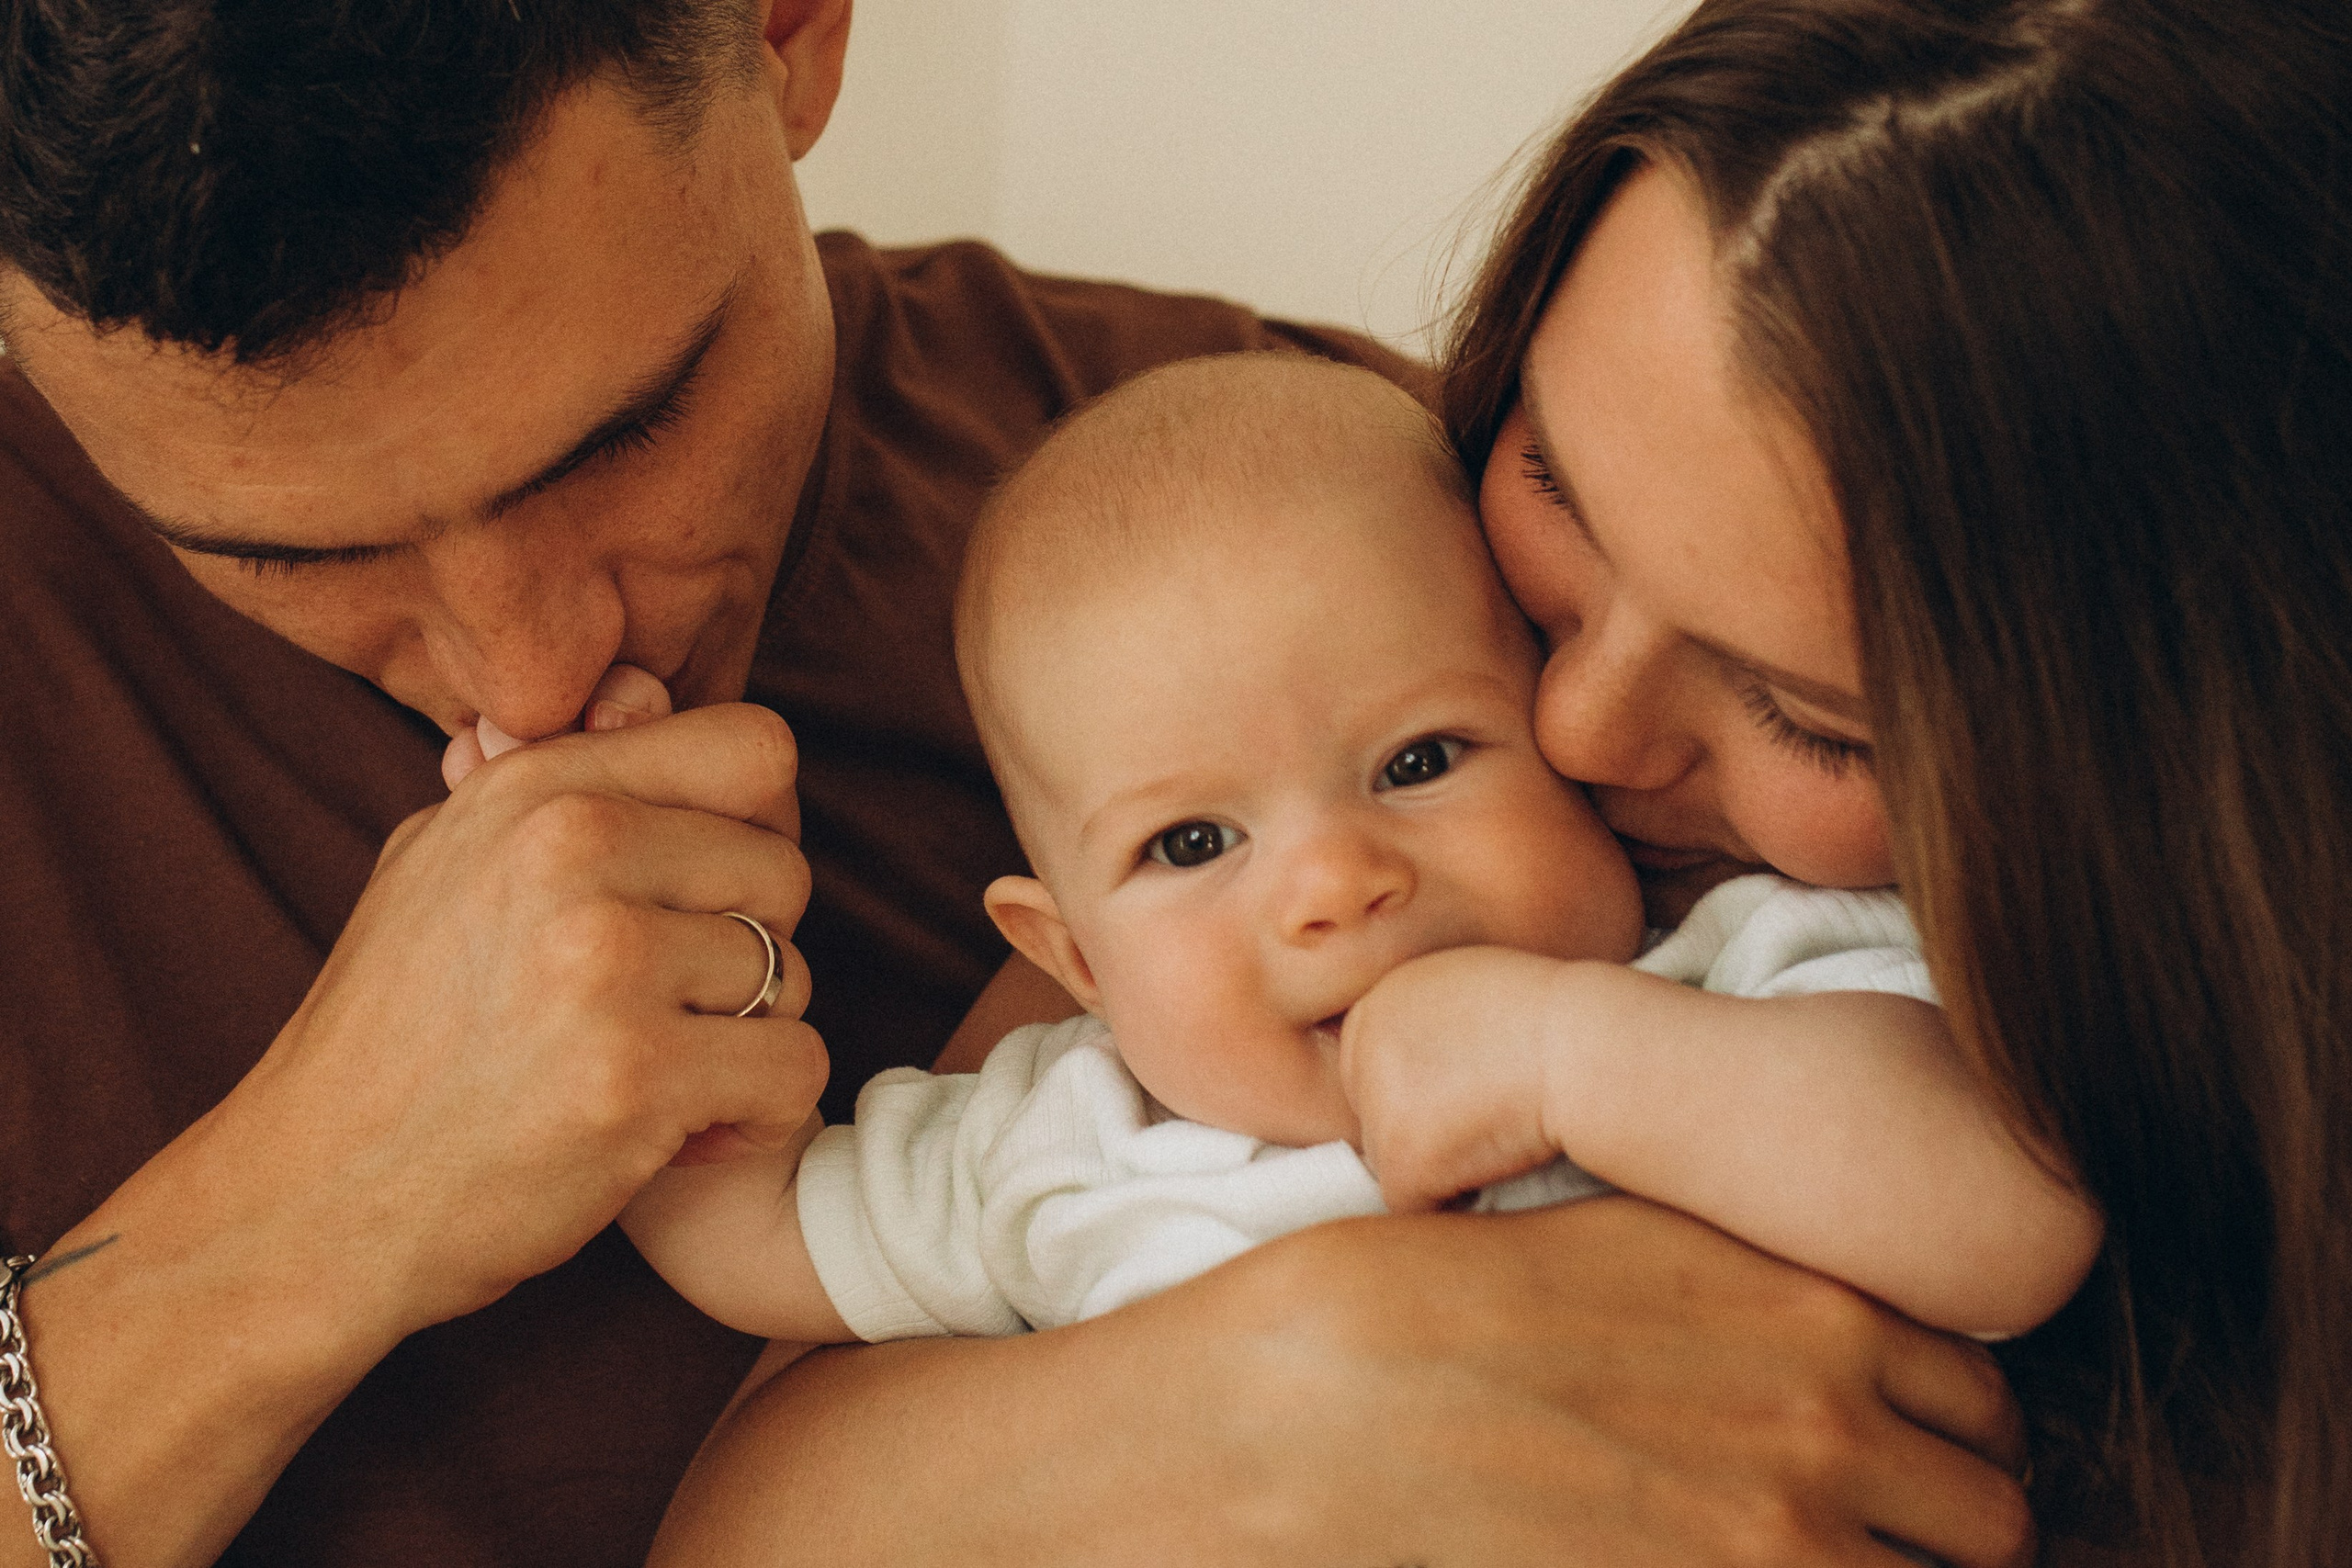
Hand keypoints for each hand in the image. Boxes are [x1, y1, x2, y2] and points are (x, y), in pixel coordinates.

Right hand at [210, 685, 826, 1339]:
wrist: (318, 1196)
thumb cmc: (392, 1033)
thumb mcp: (439, 861)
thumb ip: (546, 778)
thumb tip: (636, 692)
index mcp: (538, 786)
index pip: (756, 749)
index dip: (756, 827)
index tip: (703, 895)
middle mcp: (572, 851)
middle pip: (786, 872)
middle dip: (751, 950)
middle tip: (668, 1010)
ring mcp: (604, 961)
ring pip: (795, 975)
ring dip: (747, 1039)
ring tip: (657, 1071)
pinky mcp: (636, 1074)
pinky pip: (795, 1068)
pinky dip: (758, 1113)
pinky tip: (682, 1132)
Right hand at [660, 1199, 2032, 1566]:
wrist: (1264, 1430)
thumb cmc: (1384, 1318)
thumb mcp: (1556, 1244)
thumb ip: (1698, 1276)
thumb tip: (1802, 1320)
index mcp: (1779, 1289)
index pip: (1972, 1376)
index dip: (1937, 1415)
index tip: (1880, 1436)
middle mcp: (1810, 1411)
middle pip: (1988, 1504)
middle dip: (1936, 1516)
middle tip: (1844, 1522)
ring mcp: (1768, 1533)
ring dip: (1877, 1567)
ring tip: (1769, 1553)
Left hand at [1342, 944, 1575, 1210]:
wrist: (1583, 1046)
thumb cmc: (1555, 1017)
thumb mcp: (1469, 986)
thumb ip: (1425, 1020)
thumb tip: (1418, 1066)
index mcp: (1377, 1003)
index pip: (1370, 1070)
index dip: (1423, 1092)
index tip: (1468, 1092)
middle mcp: (1362, 1050)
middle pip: (1372, 1117)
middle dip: (1419, 1130)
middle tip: (1483, 1119)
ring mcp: (1376, 1106)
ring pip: (1389, 1161)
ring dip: (1435, 1166)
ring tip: (1494, 1138)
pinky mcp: (1400, 1158)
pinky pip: (1409, 1203)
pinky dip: (1449, 1200)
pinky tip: (1492, 1169)